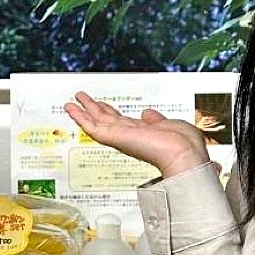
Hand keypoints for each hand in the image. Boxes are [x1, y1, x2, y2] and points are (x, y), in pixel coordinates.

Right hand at [63, 91, 209, 177]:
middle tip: (81, 100)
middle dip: (93, 109)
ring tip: (71, 102)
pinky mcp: (113, 137)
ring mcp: (120, 137)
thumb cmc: (183, 144)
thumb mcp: (170, 124)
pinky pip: (92, 127)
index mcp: (143, 133)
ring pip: (96, 123)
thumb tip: (148, 114)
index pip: (122, 122)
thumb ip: (156, 119)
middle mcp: (130, 136)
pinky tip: (71, 109)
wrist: (182, 154)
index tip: (102, 106)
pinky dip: (80, 118)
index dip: (110, 112)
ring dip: (82, 111)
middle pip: (106, 121)